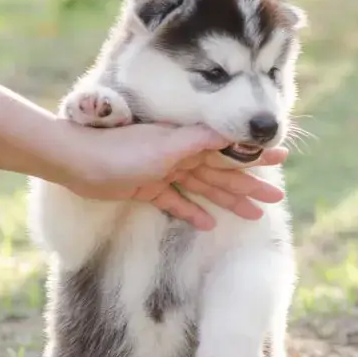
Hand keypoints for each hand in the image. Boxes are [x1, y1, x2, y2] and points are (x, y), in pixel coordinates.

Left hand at [60, 121, 287, 229]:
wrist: (77, 160)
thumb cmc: (122, 150)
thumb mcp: (168, 144)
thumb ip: (201, 139)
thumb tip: (235, 130)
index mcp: (187, 141)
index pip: (229, 149)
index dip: (253, 154)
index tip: (279, 156)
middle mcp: (179, 155)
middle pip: (222, 173)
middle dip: (249, 185)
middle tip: (276, 198)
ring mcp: (164, 172)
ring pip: (204, 189)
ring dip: (228, 202)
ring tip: (253, 216)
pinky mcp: (147, 189)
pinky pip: (176, 203)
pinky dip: (192, 212)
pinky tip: (209, 226)